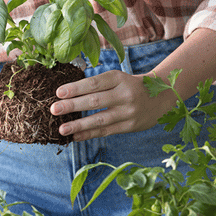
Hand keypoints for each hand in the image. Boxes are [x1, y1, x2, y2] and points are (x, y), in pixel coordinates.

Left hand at [50, 70, 172, 140]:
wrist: (161, 97)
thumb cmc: (129, 86)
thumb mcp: (118, 79)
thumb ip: (97, 85)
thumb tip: (65, 94)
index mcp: (119, 78)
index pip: (95, 83)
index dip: (76, 88)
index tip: (58, 93)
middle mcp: (125, 94)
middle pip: (95, 101)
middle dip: (72, 105)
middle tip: (54, 109)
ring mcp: (128, 111)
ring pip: (100, 119)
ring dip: (78, 125)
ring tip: (62, 129)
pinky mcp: (130, 126)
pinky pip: (106, 131)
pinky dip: (89, 134)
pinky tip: (75, 136)